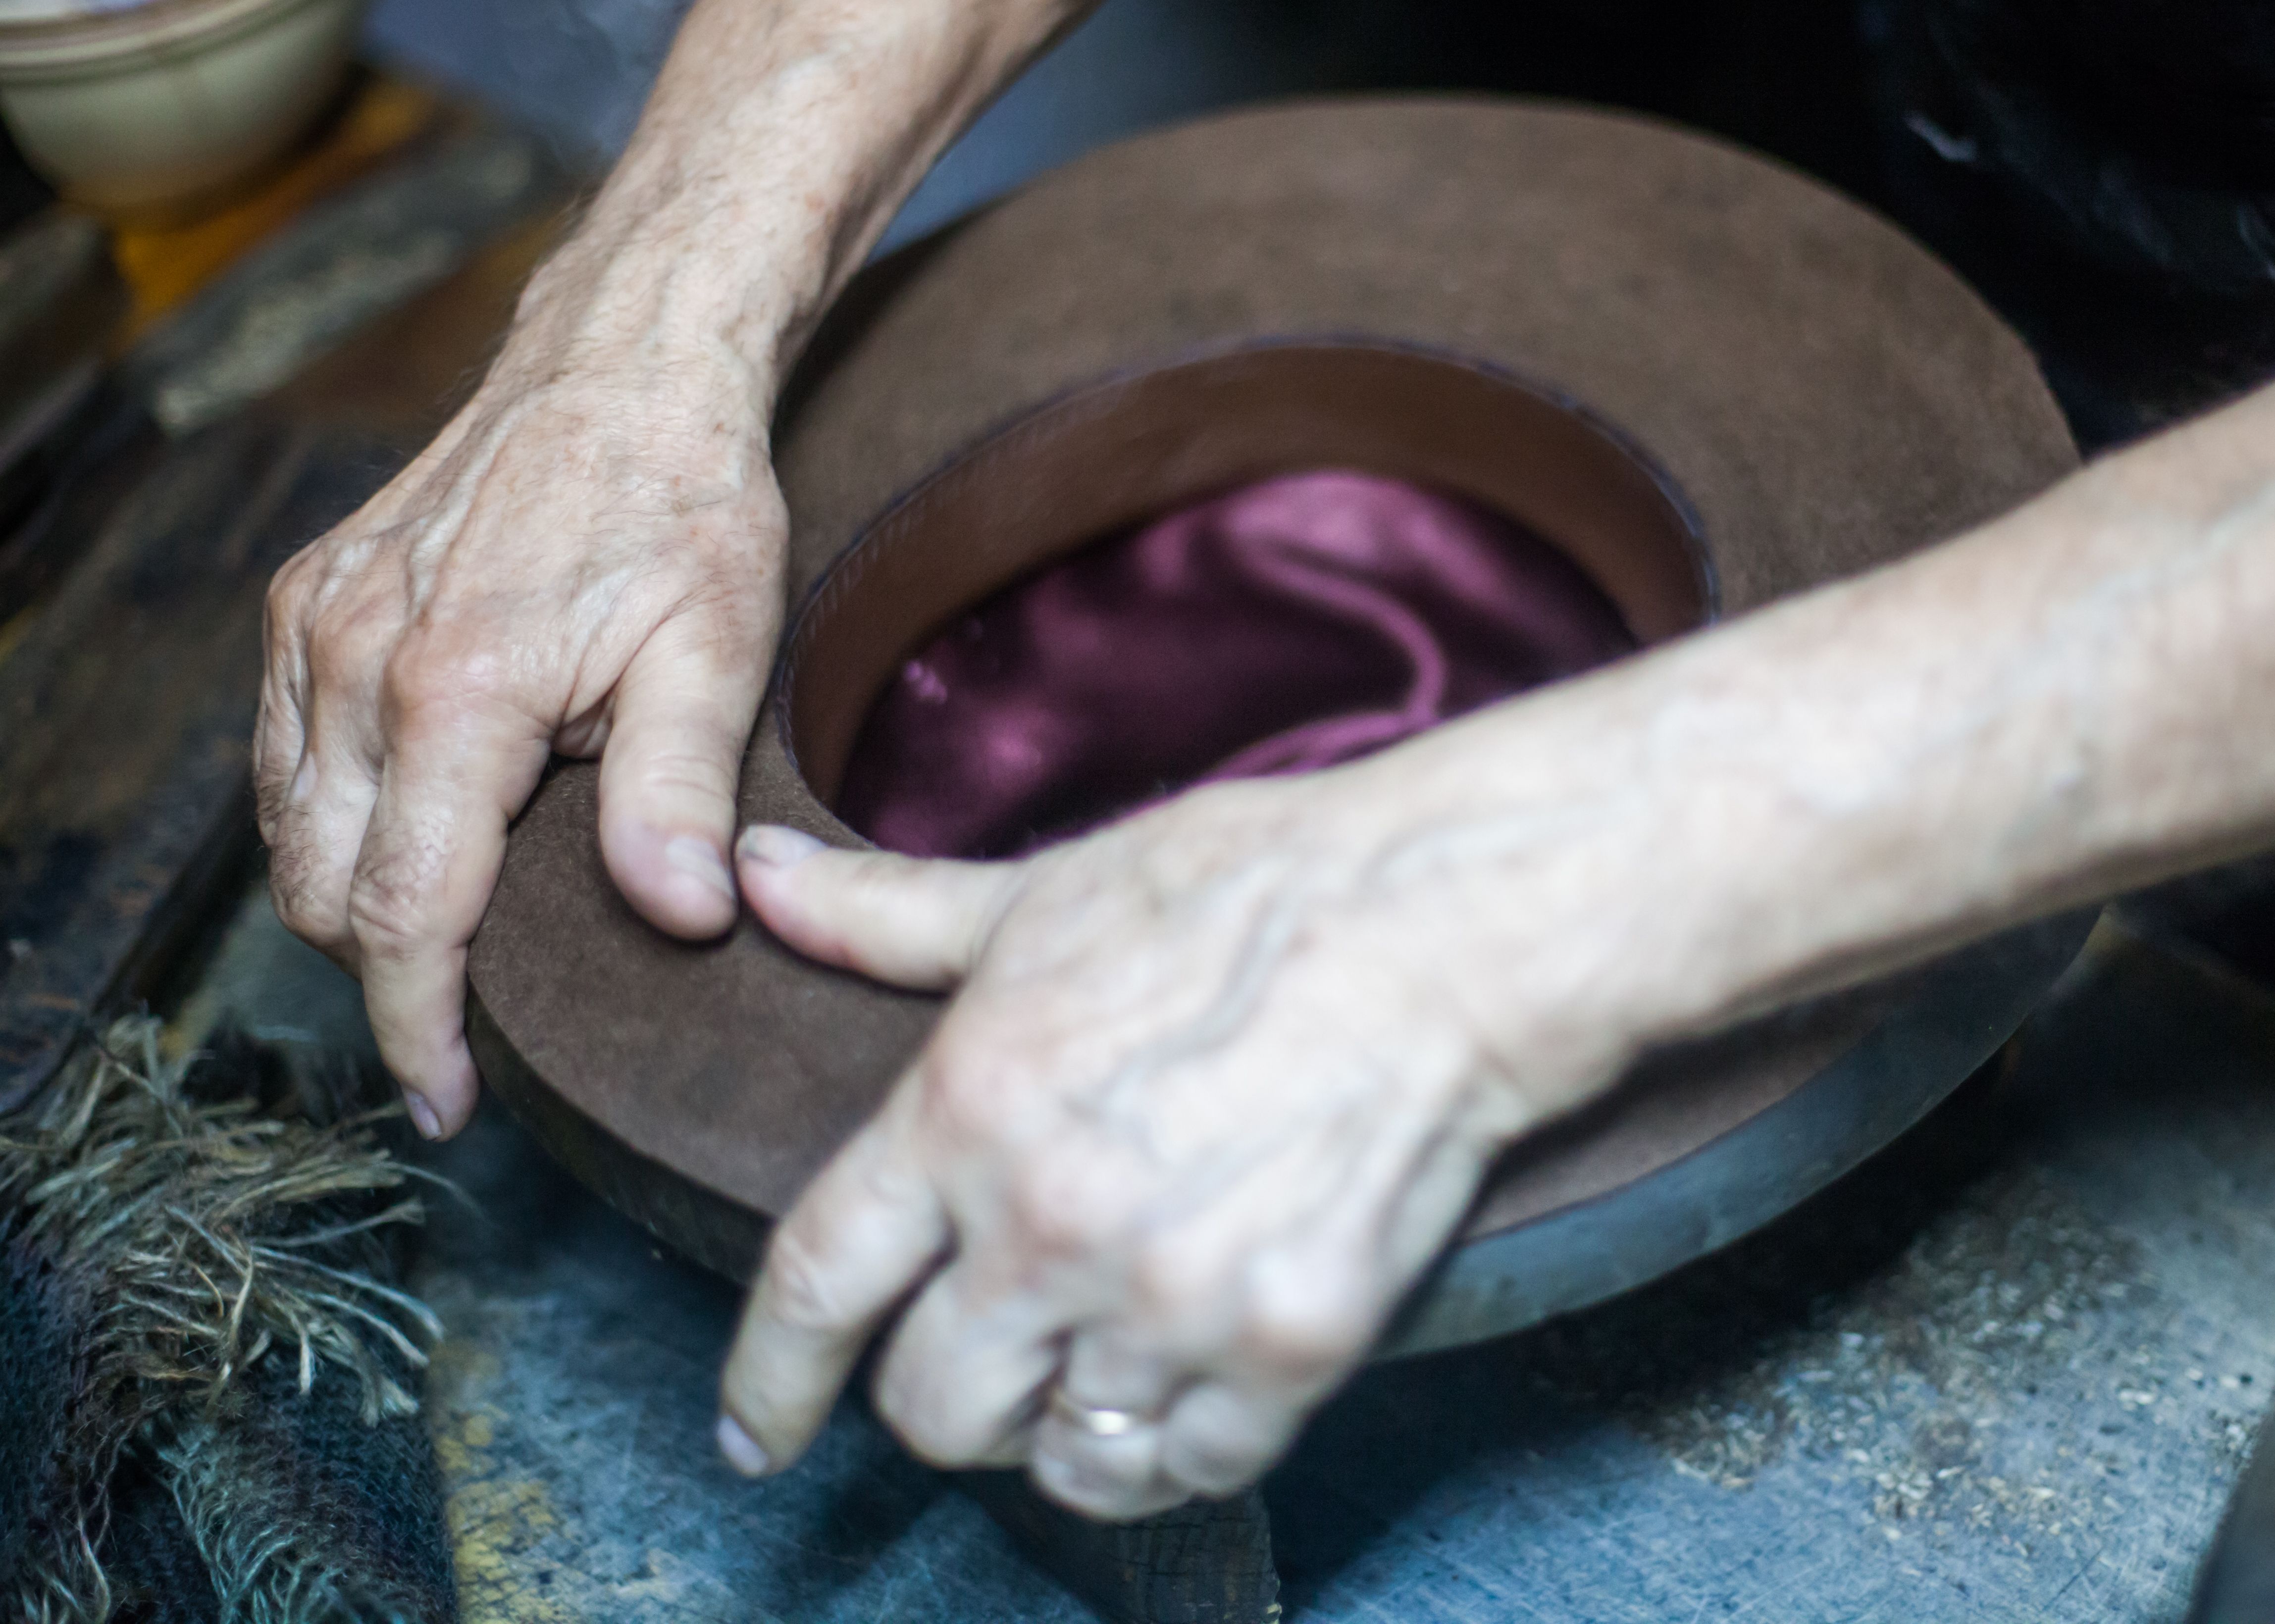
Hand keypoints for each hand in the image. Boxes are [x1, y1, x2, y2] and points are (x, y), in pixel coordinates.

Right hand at [255, 250, 787, 1137]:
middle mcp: (357, 659)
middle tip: (460, 1033)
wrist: (621, 368)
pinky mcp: (301, 603)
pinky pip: (281, 757)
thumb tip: (682, 917)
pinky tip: (402, 840)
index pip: (406, 913)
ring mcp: (314, 627)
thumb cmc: (684, 507)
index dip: (417, 1026)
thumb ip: (681, 792)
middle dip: (385, 979)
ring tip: (436, 951)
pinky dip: (326, 822)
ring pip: (289, 832)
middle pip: (328, 890)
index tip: (448, 1101)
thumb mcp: (718, 650)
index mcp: (458, 690)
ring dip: (351, 906)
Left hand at [713, 769, 1578, 1518]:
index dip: (771, 1378)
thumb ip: (890, 916)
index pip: (816, 1287)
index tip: (755, 1433)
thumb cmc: (1251, 887)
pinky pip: (1194, 1469)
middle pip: (931, 1407)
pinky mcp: (1292, 1345)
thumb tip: (757, 878)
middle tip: (995, 1356)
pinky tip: (1195, 1382)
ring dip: (1068, 1426)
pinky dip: (1183, 1447)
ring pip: (1062, 1457)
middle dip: (947, 1396)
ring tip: (1101, 1366)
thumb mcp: (1049, 891)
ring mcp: (1173, 1297)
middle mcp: (1050, 1224)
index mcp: (968, 1109)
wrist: (1446, 924)